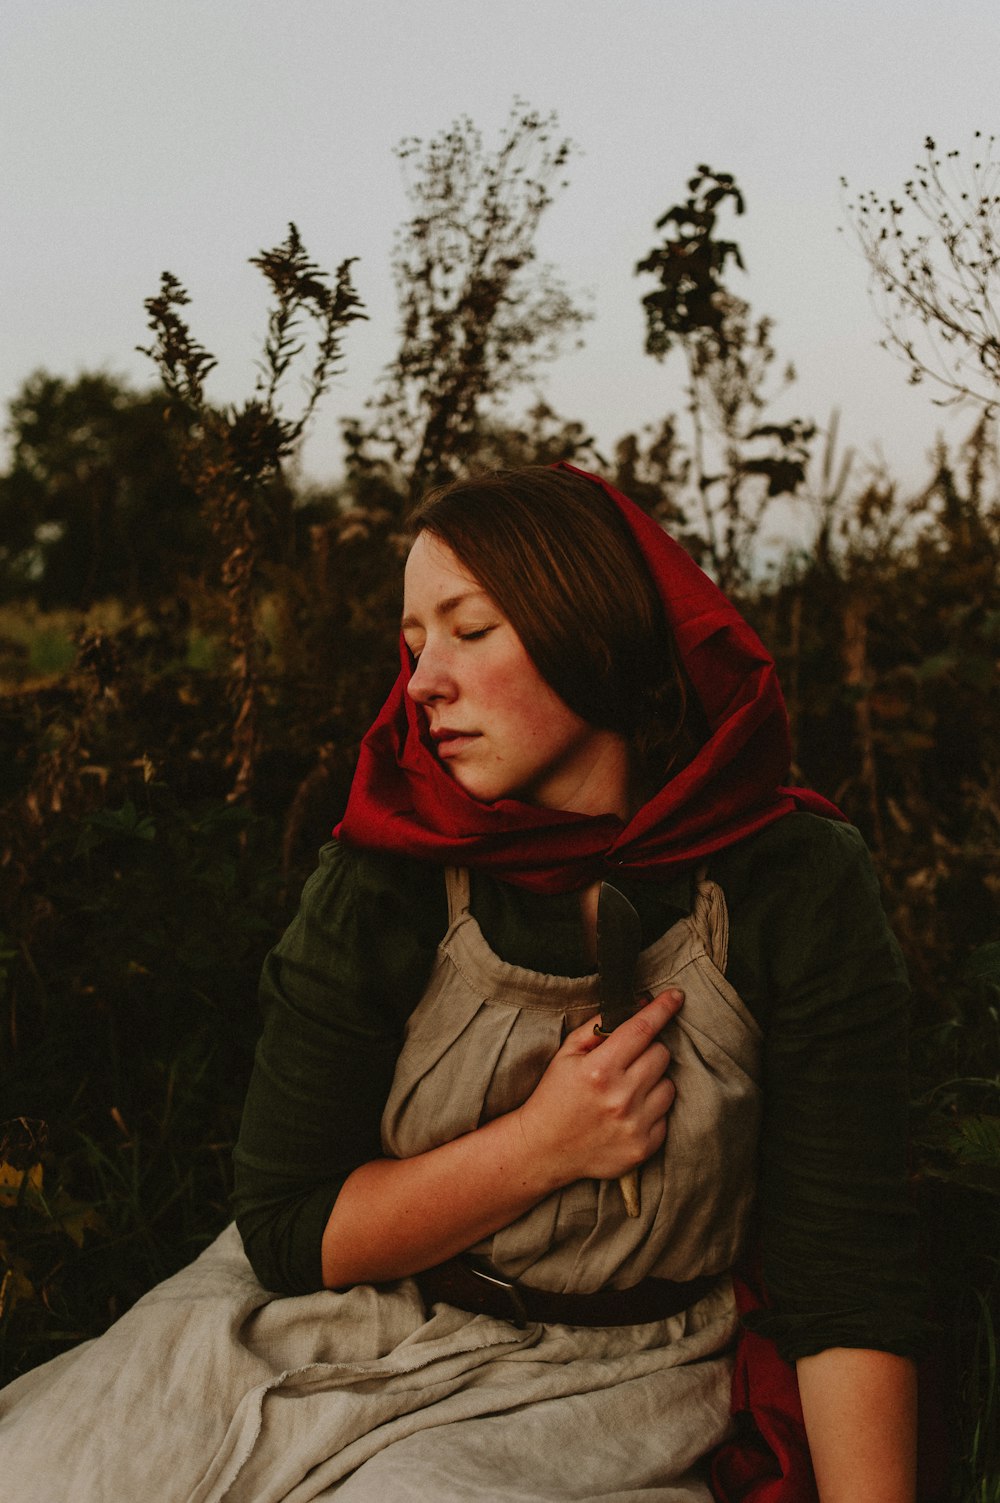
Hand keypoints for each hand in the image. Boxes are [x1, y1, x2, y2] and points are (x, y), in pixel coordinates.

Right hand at [514, 990, 682, 1191]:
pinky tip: (630, 1112)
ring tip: (629, 1088)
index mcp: (599, 1070)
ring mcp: (634, 1124)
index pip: (642, 1029)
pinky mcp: (643, 1147)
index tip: (676, 996)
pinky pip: (666, 1115)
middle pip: (661, 1054)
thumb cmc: (554, 1095)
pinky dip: (652, 1109)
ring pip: (669, 1085)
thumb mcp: (566, 1054)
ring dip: (654, 1081)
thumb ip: (599, 1026)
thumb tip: (638, 1004)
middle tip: (630, 1059)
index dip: (663, 1009)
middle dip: (649, 1050)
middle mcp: (620, 1097)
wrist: (543, 1149)